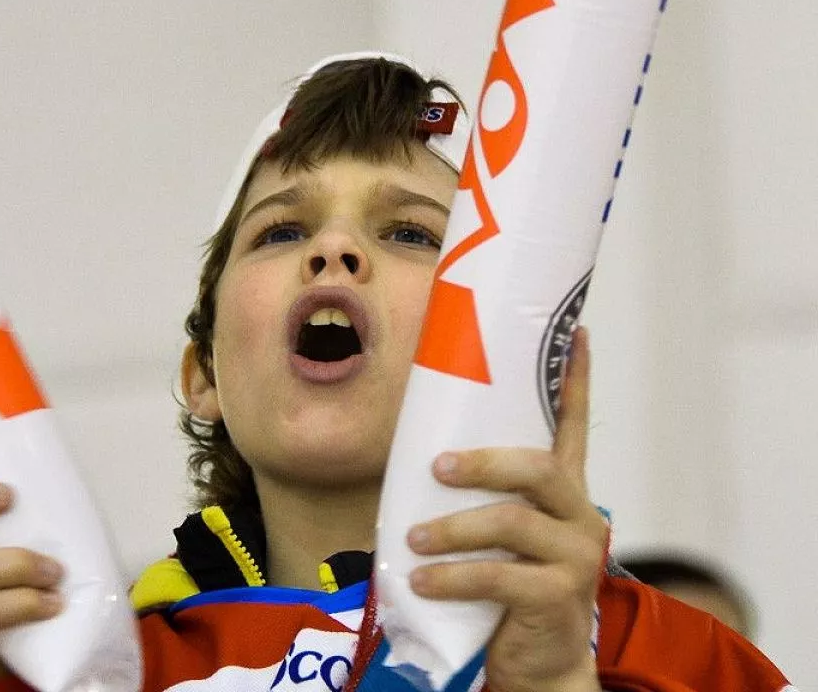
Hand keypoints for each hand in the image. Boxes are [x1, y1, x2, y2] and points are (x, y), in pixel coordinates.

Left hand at [406, 328, 607, 691]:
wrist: (536, 661)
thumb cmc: (506, 585)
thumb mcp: (493, 532)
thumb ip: (475, 494)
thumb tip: (414, 454)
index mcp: (562, 490)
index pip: (573, 424)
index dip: (576, 380)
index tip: (578, 332)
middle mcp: (576, 514)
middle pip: (537, 468)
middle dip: (483, 462)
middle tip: (437, 467)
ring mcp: (573, 556)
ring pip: (512, 523)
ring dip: (453, 528)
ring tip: (412, 539)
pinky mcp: (559, 597)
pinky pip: (500, 579)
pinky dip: (452, 577)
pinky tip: (421, 580)